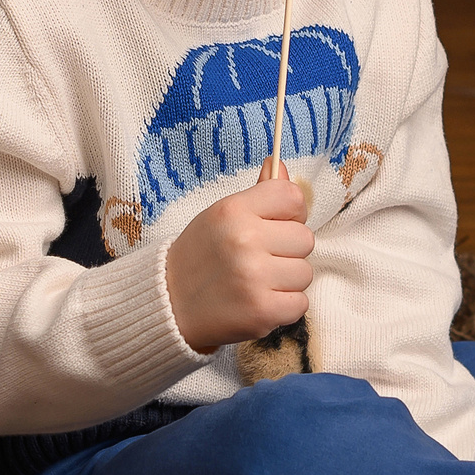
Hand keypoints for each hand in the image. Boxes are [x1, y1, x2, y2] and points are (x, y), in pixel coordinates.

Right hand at [166, 174, 312, 353]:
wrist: (168, 304)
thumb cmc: (199, 256)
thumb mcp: (221, 216)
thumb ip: (257, 193)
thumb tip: (279, 163)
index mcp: (234, 210)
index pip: (293, 197)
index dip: (292, 214)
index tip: (277, 226)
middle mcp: (244, 239)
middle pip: (305, 238)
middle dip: (288, 251)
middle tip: (260, 259)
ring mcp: (254, 277)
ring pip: (305, 273)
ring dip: (287, 281)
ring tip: (257, 282)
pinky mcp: (261, 311)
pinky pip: (301, 303)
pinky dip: (284, 307)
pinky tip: (259, 302)